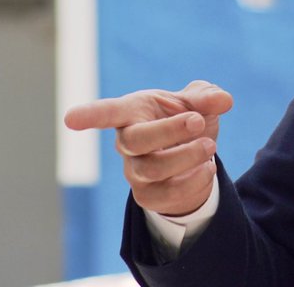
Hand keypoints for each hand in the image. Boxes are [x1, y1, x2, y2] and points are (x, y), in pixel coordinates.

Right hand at [64, 80, 233, 215]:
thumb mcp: (199, 103)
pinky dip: (194, 180)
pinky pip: (167, 194)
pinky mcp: (147, 196)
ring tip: (210, 147)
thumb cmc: (188, 119)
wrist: (196, 157)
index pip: (108, 112)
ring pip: (154, 168)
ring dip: (187, 156)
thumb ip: (207, 97)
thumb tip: (223, 100)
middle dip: (170, 131)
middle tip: (198, 121)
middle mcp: (128, 142)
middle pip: (136, 140)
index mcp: (134, 111)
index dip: (90, 115)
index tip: (70, 119)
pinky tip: (207, 168)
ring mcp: (134, 171)